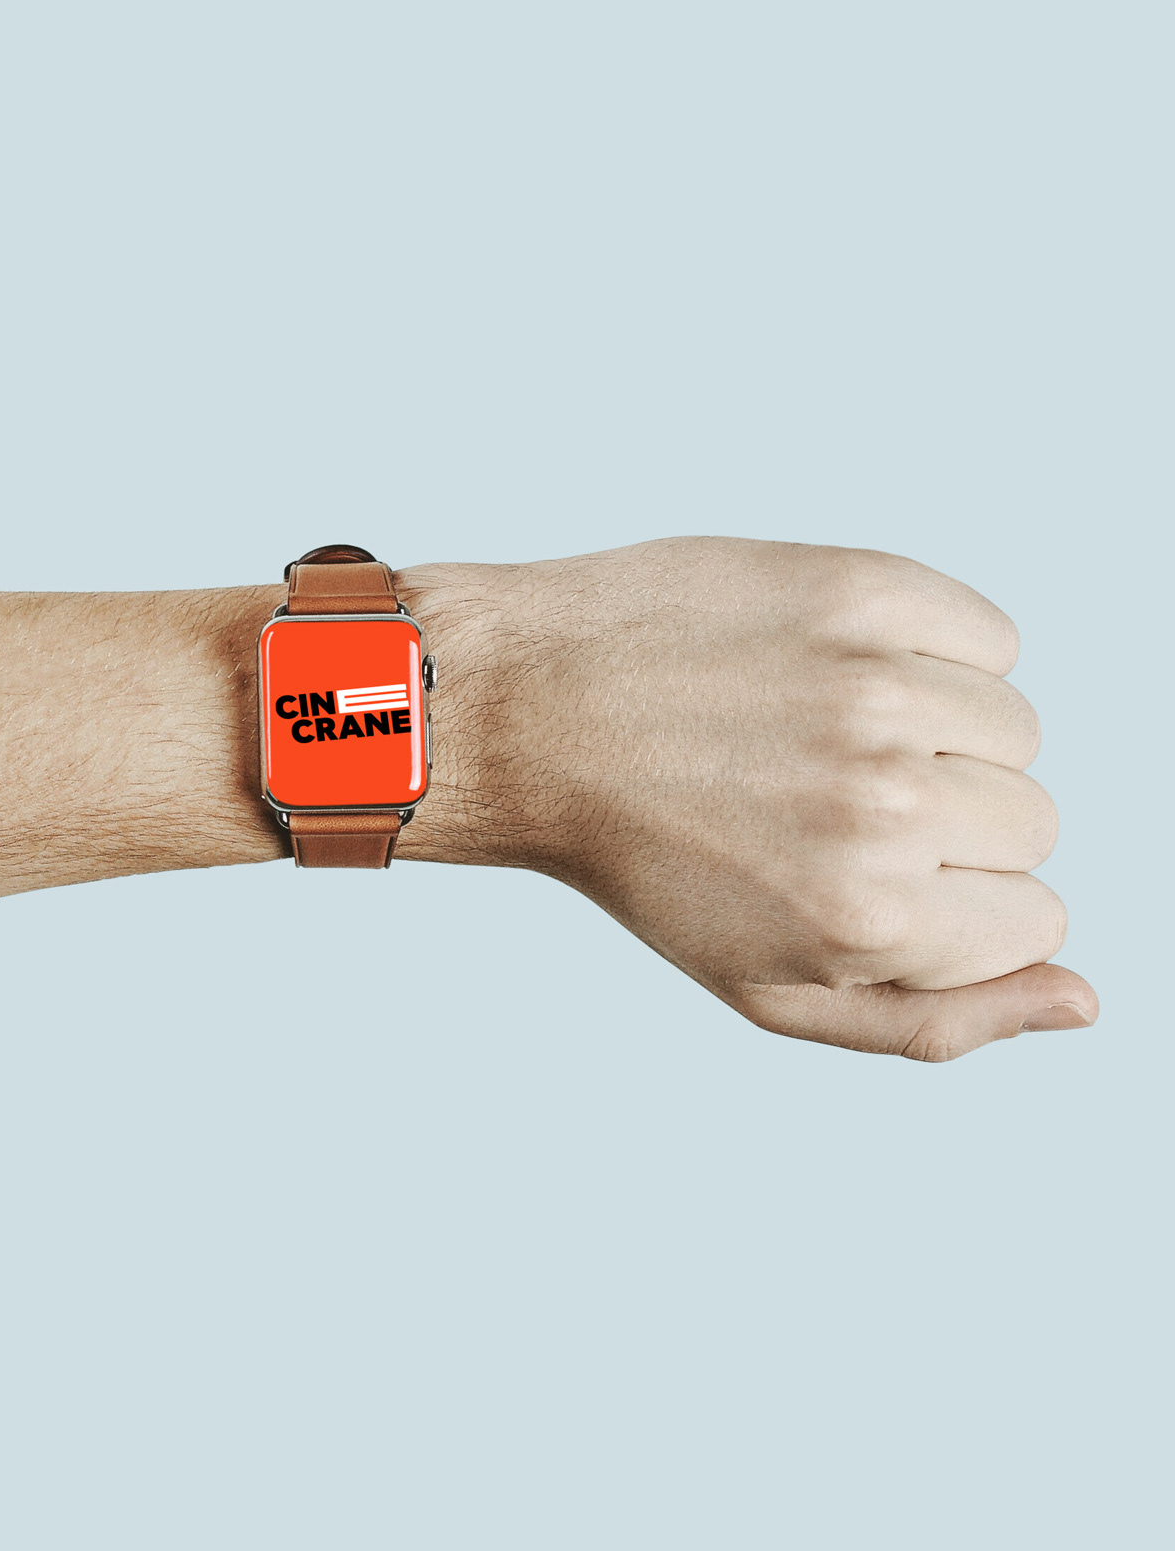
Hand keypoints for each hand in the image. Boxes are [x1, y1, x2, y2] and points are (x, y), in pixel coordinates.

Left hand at [404, 537, 1096, 1060]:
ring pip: (1012, 727)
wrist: (527, 713)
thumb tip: (1083, 1001)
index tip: (853, 872)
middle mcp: (884, 805)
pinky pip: (986, 635)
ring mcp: (874, 686)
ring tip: (810, 733)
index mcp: (869, 918)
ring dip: (934, 735)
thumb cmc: (646, 859)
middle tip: (813, 801)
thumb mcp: (766, 987)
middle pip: (1032, 821)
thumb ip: (932, 1022)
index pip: (1038, 919)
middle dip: (946, 823)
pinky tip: (827, 669)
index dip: (950, 903)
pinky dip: (931, 651)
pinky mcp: (860, 588)